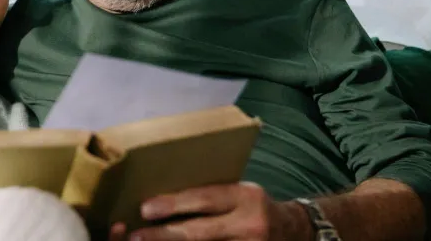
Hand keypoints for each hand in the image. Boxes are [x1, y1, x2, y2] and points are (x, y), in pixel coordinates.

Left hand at [110, 182, 302, 240]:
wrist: (294, 231)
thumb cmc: (253, 207)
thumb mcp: (239, 193)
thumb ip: (211, 196)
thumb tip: (163, 196)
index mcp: (246, 197)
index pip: (205, 199)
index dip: (174, 204)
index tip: (146, 208)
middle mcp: (250, 225)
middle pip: (200, 232)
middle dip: (164, 235)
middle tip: (136, 236)